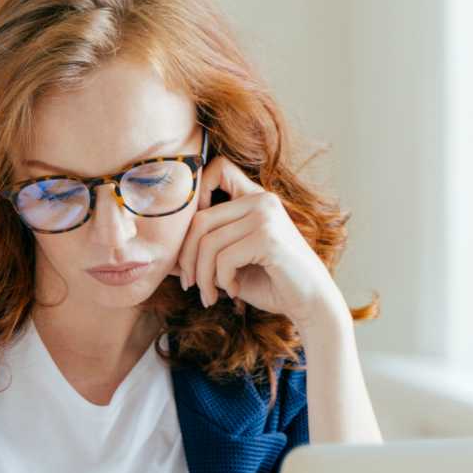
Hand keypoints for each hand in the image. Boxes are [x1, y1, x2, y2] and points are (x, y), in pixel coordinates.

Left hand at [175, 154, 340, 322]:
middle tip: (189, 284)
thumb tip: (162, 257)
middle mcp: (261, 200)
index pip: (219, 169)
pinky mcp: (268, 238)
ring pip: (208, 242)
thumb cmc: (270, 282)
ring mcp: (266, 216)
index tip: (193, 236)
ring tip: (210, 295)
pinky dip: (221, 281)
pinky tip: (233, 292)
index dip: (196, 193)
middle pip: (199, 219)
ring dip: (203, 276)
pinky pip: (223, 258)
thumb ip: (201, 255)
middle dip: (187, 258)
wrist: (310, 303)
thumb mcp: (229, 266)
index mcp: (255, 198)